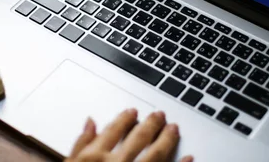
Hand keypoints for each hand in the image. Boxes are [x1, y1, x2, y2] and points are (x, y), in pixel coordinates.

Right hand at [66, 109, 192, 161]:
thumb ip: (80, 144)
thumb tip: (91, 122)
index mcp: (95, 158)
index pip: (114, 131)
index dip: (124, 119)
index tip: (133, 111)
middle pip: (138, 138)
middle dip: (151, 124)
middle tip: (160, 115)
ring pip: (156, 154)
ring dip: (167, 139)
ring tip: (174, 129)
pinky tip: (189, 158)